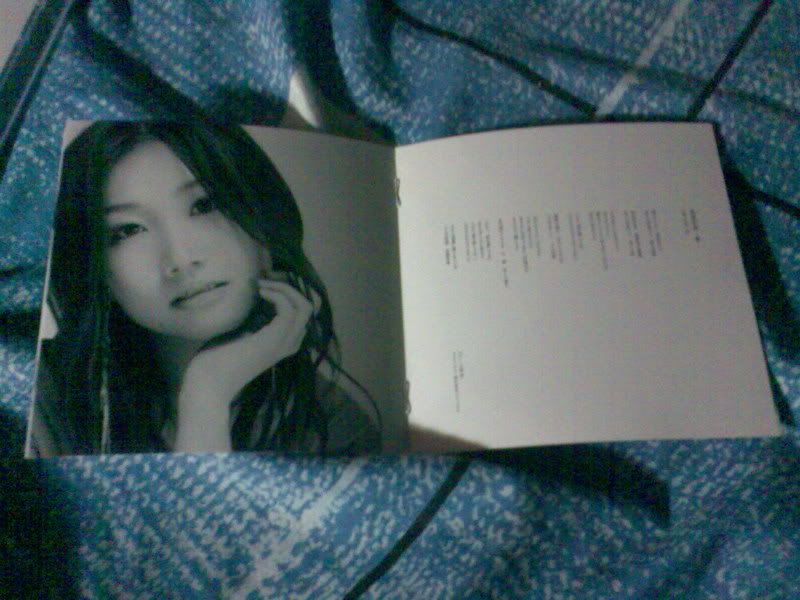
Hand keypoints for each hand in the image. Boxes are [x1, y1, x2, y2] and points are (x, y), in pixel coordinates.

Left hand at [172, 276, 313, 451]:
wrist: (207, 383)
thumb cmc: (216, 361)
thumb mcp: (238, 333)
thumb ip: (252, 320)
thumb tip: (255, 297)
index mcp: (281, 343)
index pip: (300, 315)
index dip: (286, 295)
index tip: (263, 286)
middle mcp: (288, 344)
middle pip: (307, 309)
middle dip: (289, 289)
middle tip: (264, 282)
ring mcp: (282, 343)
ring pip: (304, 307)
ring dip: (284, 289)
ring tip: (262, 285)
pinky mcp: (273, 340)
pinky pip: (289, 309)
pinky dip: (277, 295)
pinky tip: (259, 293)